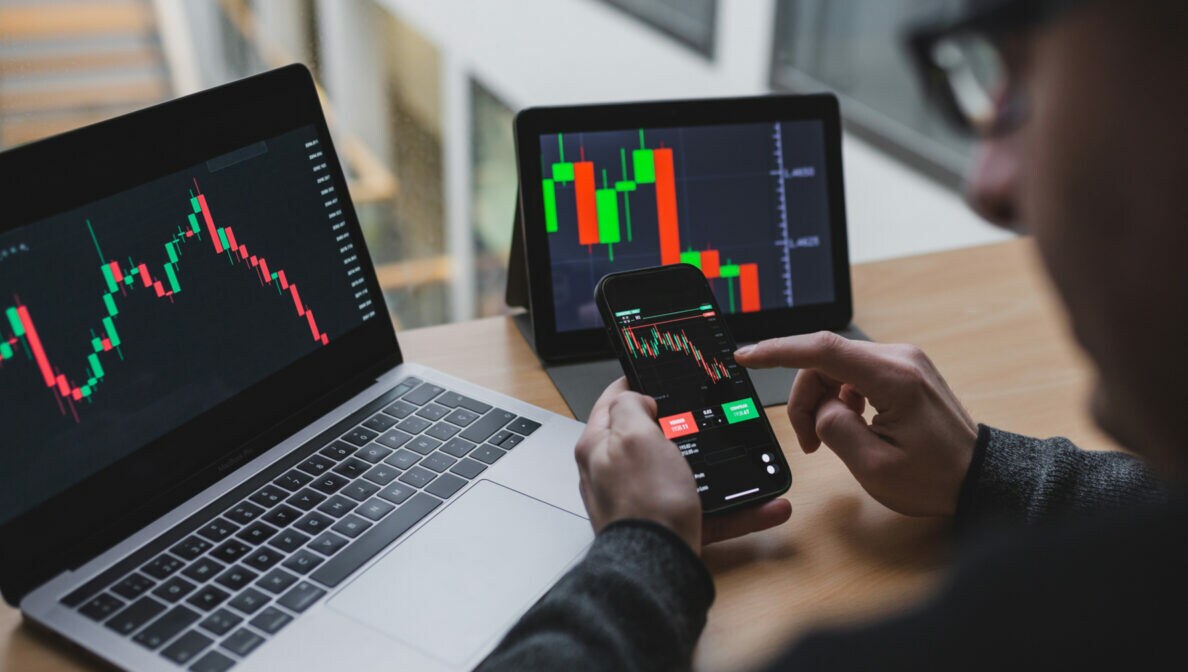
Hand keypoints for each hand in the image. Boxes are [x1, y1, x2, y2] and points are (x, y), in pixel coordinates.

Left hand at [575, 377, 791, 550]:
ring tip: (750, 465)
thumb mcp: (633, 435)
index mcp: (599, 446)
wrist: (656, 568)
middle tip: (707, 419)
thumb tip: (635, 397)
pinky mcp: (668, 528)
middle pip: (652, 439)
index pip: (613, 401)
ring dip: (721, 471)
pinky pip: (709, 513)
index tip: (661, 375)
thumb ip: (631, 406)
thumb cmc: (642, 503)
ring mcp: (642, 502)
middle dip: (684, 429)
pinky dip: (739, 510)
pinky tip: (767, 507)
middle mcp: (614, 474)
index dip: (638, 383)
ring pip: (687, 477)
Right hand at [734, 331, 977, 517]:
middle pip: (824, 361)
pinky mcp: (902, 369)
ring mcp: (903, 360)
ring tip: (827, 439)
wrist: (978, 476)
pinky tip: (850, 424)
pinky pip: (853, 372)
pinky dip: (839, 397)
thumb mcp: (874, 467)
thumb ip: (835, 428)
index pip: (823, 349)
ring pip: (835, 367)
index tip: (746, 356)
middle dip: (805, 399)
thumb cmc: (935, 477)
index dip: (778, 350)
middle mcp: (899, 358)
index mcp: (894, 378)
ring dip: (821, 400)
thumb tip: (820, 405)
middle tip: (808, 443)